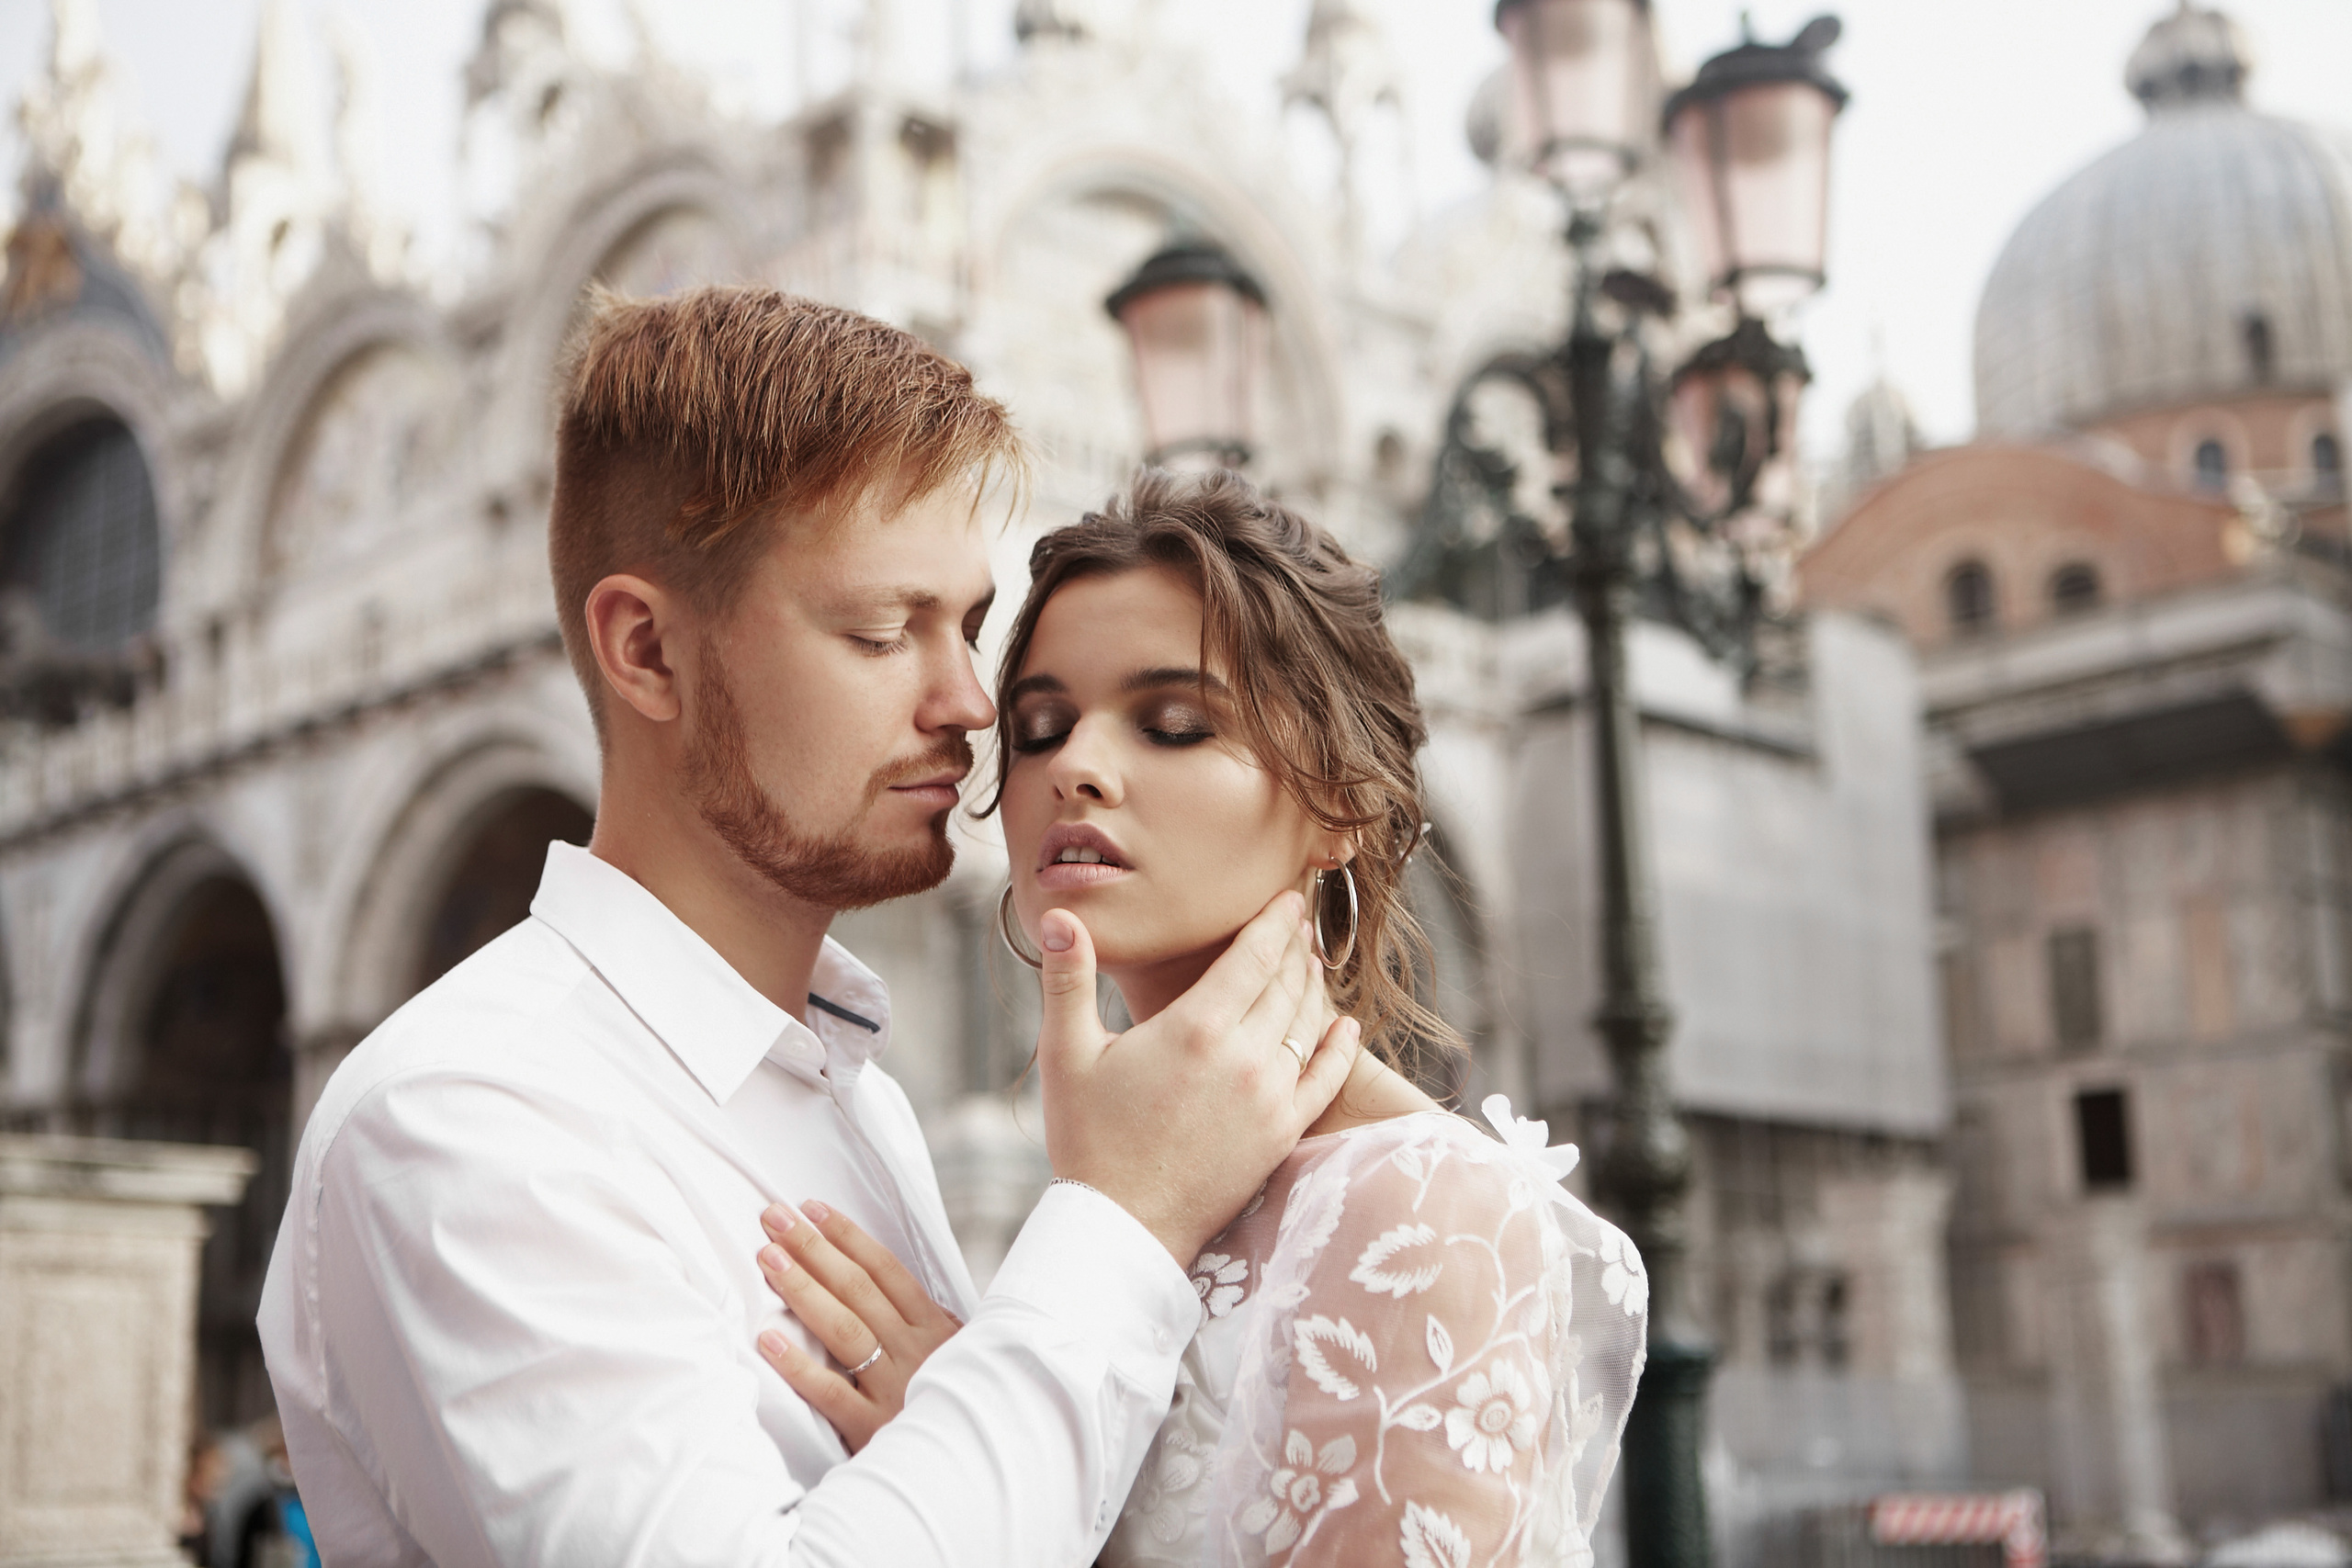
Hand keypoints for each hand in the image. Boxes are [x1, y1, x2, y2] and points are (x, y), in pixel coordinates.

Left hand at [752, 1200, 962, 1451]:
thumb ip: (928, 1326)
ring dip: (803, 1288)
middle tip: (774, 1217)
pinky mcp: (876, 1431)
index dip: (847, 1237)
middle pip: (858, 1289)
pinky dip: (799, 1367)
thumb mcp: (962, 1358)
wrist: (980, 1470)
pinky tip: (768, 1341)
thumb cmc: (962, 1409)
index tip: (812, 1208)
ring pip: (844, 1329)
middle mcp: (916, 1351)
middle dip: (814, 1248)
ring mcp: (896, 1389)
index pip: (886, 1271)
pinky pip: (832, 1394)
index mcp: (937, 1329)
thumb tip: (891, 1287)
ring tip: (768, 1258)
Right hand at [1037, 890, 1362, 1265]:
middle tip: (1299, 923)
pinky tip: (1345, 1028)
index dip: (1274, 922)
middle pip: (1285, 985)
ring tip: (1310, 963)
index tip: (1288, 898)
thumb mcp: (1067, 1054)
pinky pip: (1325, 1080)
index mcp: (1196, 1028)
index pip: (1254, 956)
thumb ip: (1068, 980)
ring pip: (1307, 1025)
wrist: (1122, 1226)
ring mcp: (1270, 1098)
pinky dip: (1339, 1049)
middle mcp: (1244, 1058)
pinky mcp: (1282, 1134)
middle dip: (1295, 948)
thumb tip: (1060, 916)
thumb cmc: (1089, 1140)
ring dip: (1313, 987)